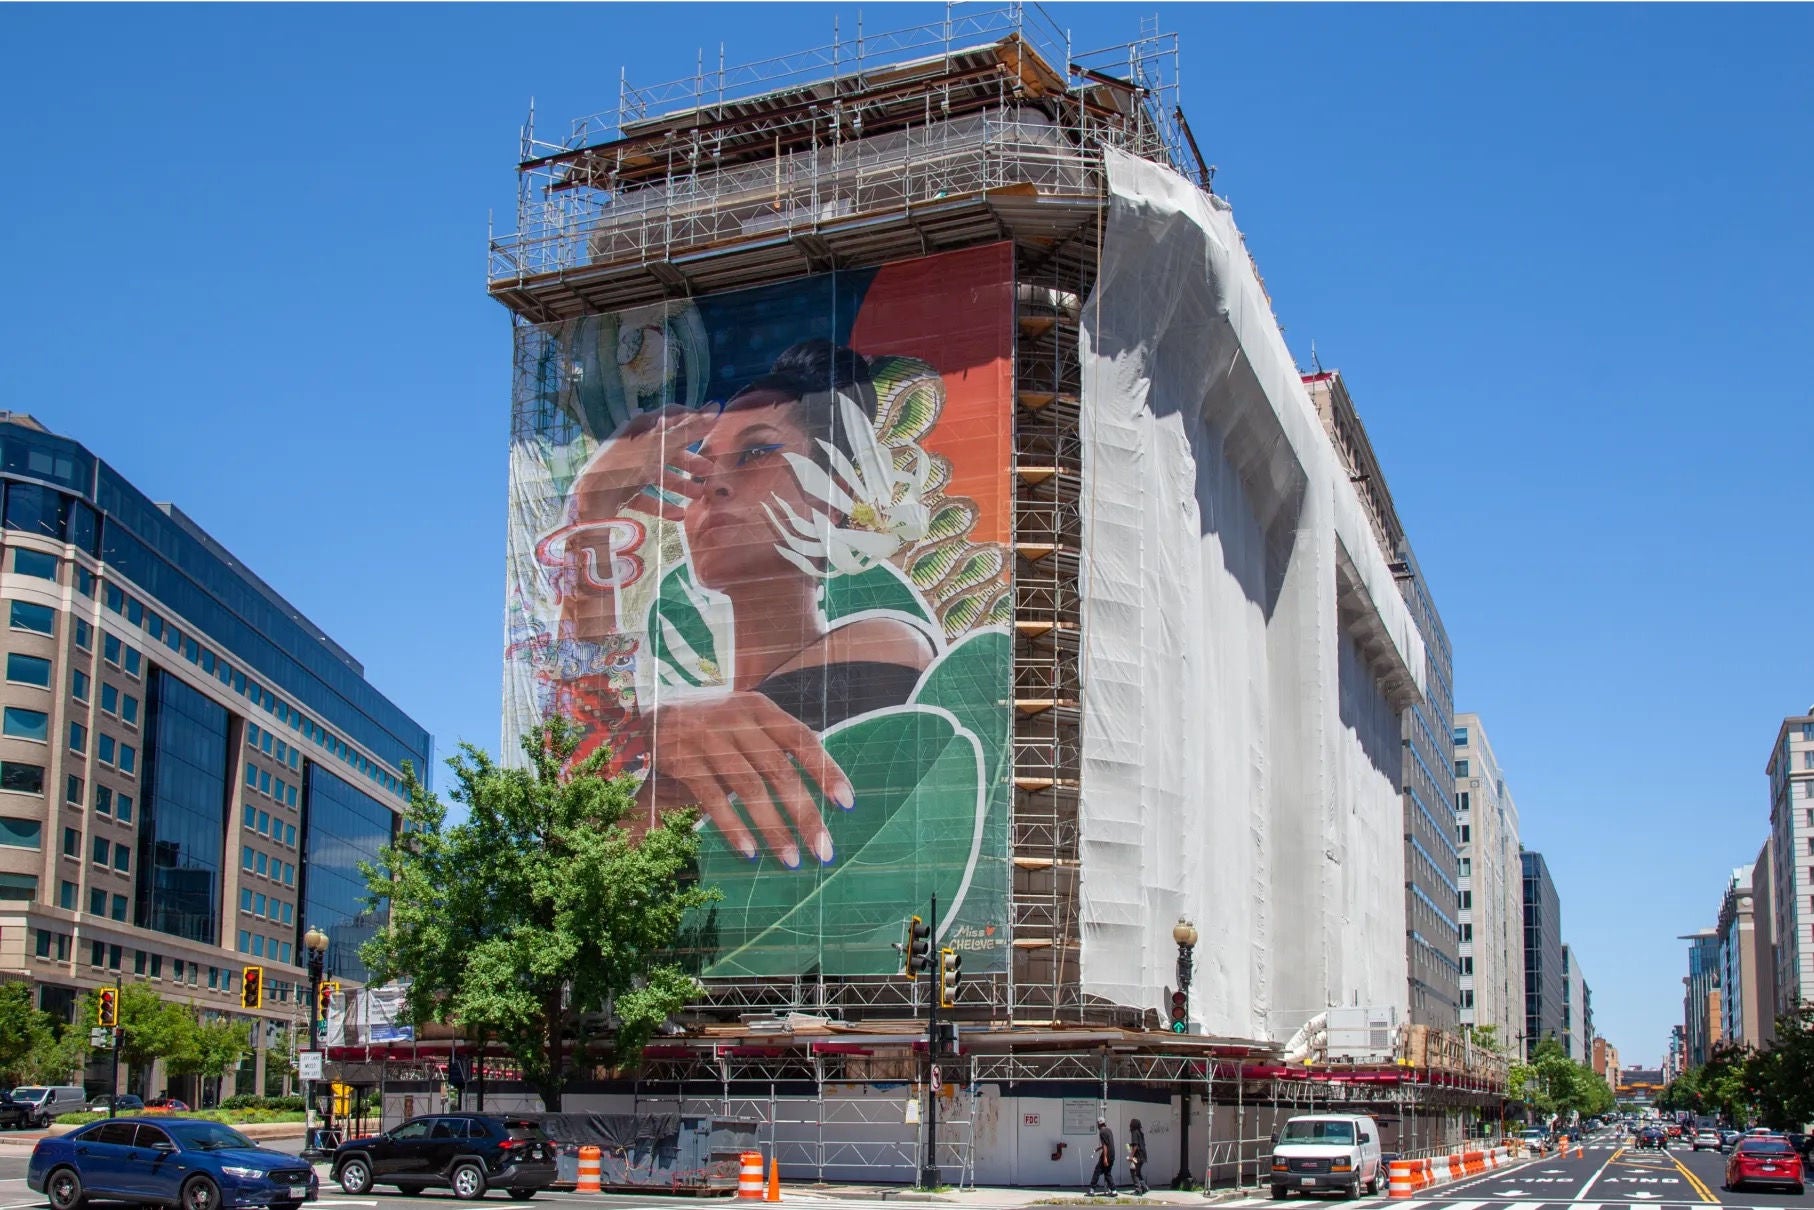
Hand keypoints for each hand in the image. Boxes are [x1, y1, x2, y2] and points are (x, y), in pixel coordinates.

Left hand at [571, 404, 714, 524]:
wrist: (589, 497)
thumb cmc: (626, 464)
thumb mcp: (660, 445)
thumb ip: (689, 430)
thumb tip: (715, 407)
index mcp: (643, 427)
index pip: (672, 415)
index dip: (694, 419)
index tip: (714, 429)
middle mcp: (636, 445)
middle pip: (669, 449)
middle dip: (690, 461)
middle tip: (710, 471)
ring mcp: (629, 468)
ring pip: (660, 474)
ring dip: (681, 484)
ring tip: (699, 496)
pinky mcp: (623, 490)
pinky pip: (647, 496)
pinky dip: (663, 504)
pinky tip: (678, 515)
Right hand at [639, 692, 854, 867]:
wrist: (652, 709)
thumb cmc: (714, 724)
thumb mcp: (747, 720)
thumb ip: (777, 745)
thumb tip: (821, 787)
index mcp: (761, 710)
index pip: (802, 740)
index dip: (826, 771)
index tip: (847, 803)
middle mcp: (737, 722)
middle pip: (779, 771)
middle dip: (805, 814)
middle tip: (824, 849)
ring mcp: (709, 741)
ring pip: (749, 789)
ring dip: (773, 828)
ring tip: (791, 859)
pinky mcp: (684, 762)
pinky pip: (713, 799)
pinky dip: (733, 828)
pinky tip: (749, 852)